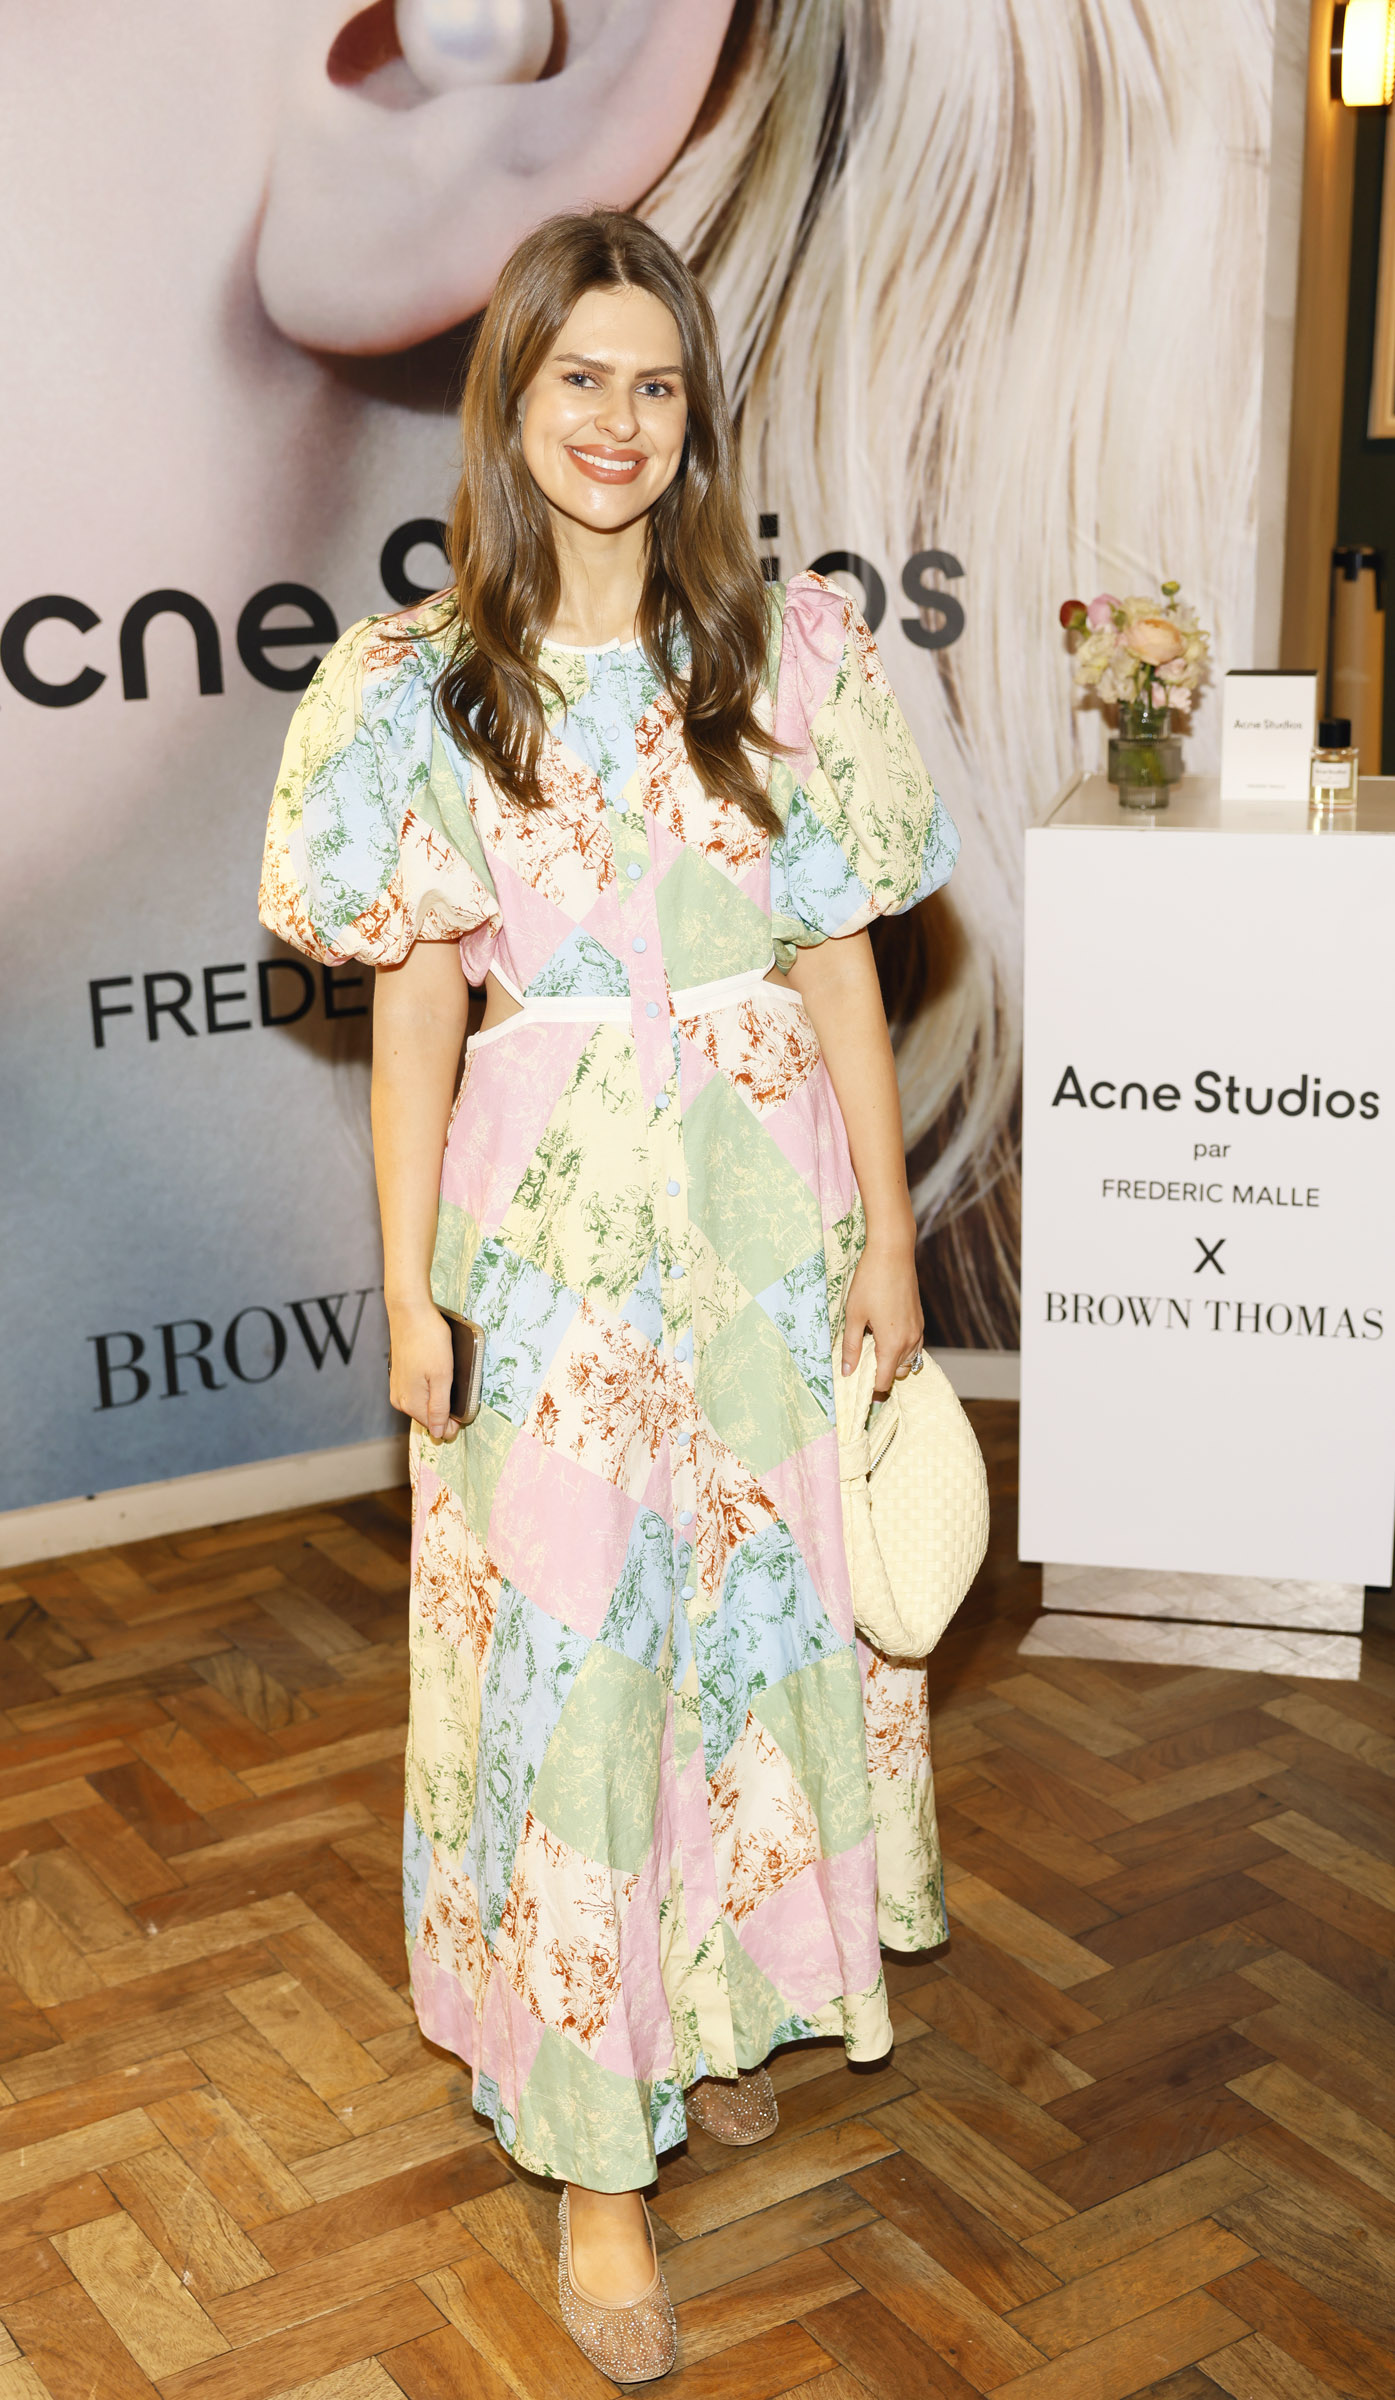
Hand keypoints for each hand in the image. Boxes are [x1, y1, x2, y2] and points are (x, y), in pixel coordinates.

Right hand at [388, 1298, 458, 1442]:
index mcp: (410, 1403)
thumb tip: (439, 1434)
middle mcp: (400, 1400)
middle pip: (429, 1416)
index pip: (436, 1428)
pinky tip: (436, 1372)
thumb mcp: (441, 1377)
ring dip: (438, 1398)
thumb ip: (440, 1408)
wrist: (410, 1313)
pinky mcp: (399, 1376)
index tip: (464, 1407)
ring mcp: (398, 1388)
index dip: (453, 1422)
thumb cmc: (428, 1341)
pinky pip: (418, 1392)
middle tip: (457, 1387)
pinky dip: (430, 1387)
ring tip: (446, 1377)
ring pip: (424, 1404)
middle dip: (445, 1410)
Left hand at [841, 1229, 923, 1399]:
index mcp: (892, 1345)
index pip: (885, 1381)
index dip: (871, 1387)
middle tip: (861, 1362)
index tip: (857, 1383)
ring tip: (871, 1346)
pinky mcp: (920, 1320)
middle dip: (881, 1373)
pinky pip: (914, 1346)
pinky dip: (901, 1348)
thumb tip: (846, 1372)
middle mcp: (910, 1342)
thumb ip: (850, 1347)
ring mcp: (918, 1331)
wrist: (893, 1254)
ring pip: (908, 1361)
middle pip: (898, 1373)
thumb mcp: (854, 1316)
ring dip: (892, 1361)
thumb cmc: (870, 1282)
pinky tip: (884, 1335)